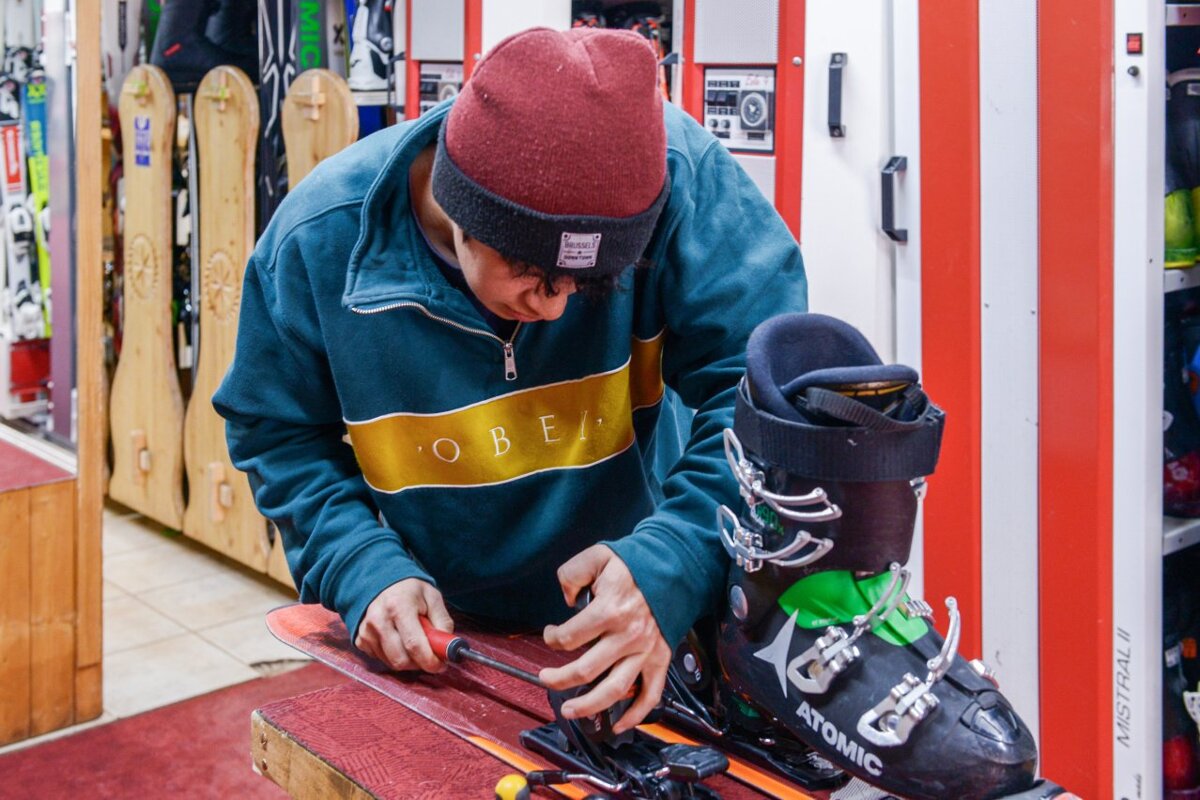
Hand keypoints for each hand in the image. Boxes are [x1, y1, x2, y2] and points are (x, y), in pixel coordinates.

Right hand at [355, 578, 453, 672]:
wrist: (381, 581)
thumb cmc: (410, 590)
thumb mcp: (433, 597)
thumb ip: (443, 622)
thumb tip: (447, 648)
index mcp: (398, 606)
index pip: (414, 644)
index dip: (430, 660)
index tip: (440, 665)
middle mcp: (378, 620)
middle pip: (401, 659)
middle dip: (420, 663)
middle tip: (430, 655)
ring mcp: (366, 631)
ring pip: (392, 663)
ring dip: (408, 660)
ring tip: (413, 641)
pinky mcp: (360, 640)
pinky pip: (381, 659)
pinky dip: (394, 656)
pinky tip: (398, 640)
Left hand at [539, 544, 671, 733]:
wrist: (674, 567)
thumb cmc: (634, 564)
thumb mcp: (597, 556)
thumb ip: (572, 574)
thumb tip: (567, 599)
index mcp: (610, 610)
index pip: (570, 637)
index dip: (553, 638)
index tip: (550, 635)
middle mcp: (628, 635)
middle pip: (586, 670)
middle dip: (559, 679)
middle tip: (546, 678)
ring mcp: (645, 650)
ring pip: (615, 690)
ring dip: (589, 706)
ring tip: (569, 711)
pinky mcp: (660, 659)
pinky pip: (650, 694)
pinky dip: (636, 714)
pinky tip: (619, 725)